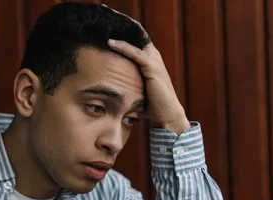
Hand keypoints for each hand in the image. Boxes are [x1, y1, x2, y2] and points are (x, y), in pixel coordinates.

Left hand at [105, 18, 190, 133]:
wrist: (167, 116)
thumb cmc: (152, 105)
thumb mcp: (138, 89)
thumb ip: (128, 80)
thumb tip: (112, 83)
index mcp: (149, 59)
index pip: (134, 37)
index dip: (122, 27)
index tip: (106, 20)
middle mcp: (153, 56)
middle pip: (135, 32)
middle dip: (120, 21)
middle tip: (104, 11)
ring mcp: (154, 60)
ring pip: (135, 37)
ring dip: (120, 28)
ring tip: (105, 18)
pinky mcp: (152, 68)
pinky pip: (135, 53)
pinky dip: (122, 46)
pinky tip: (110, 42)